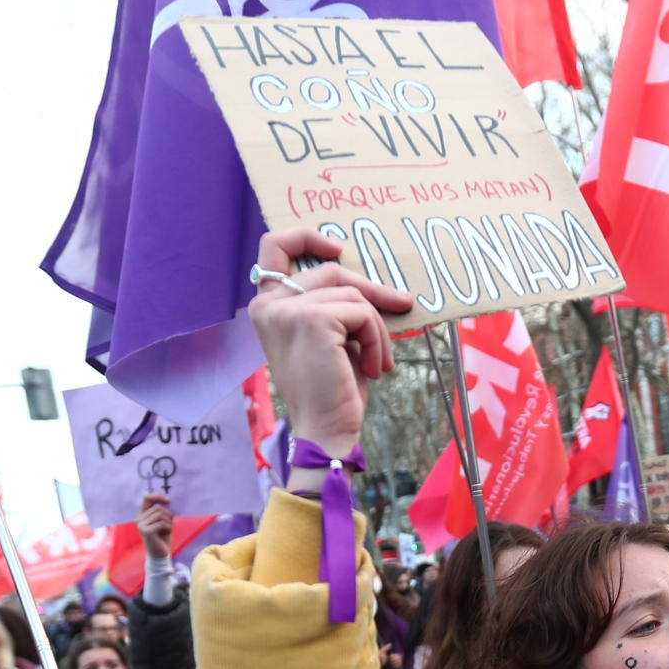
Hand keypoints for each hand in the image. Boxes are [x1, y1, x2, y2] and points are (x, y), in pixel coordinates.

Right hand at [138, 493, 173, 559]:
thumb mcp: (163, 521)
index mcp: (142, 514)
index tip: (168, 500)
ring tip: (168, 528)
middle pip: (158, 507)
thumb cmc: (163, 536)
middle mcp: (139, 518)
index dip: (158, 496)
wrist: (160, 553)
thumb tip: (168, 500)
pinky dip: (168, 527)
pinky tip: (168, 532)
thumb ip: (162, 511)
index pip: (146, 498)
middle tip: (170, 523)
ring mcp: (141, 525)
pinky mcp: (145, 531)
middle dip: (168, 514)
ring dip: (169, 521)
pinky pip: (161, 523)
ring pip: (160, 514)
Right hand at [246, 228, 413, 459]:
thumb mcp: (332, 337)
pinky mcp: (313, 320)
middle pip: (331, 271)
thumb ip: (335, 304)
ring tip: (377, 362)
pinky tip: (373, 369)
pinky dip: (377, 339)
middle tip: (402, 303)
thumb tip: (376, 283)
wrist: (326, 430)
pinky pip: (362, 313)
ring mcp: (288, 310)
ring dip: (377, 328)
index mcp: (267, 306)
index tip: (338, 250)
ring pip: (353, 294)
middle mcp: (269, 304)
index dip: (307, 237)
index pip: (274, 246)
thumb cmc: (332, 390)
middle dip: (372, 290)